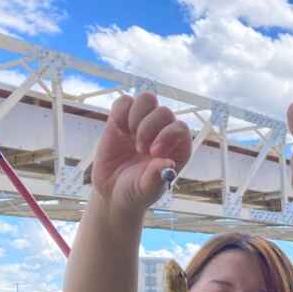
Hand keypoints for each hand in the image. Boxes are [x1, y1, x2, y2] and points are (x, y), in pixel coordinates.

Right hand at [91, 92, 190, 211]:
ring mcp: (143, 123)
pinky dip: (120, 111)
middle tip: (140, 149)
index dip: (168, 135)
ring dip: (136, 115)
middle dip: (149, 128)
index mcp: (178, 148)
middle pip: (164, 111)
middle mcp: (163, 132)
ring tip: (130, 136)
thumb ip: (156, 179)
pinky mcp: (122, 120)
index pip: (181, 128)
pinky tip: (118, 130)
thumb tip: (167, 163)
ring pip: (147, 99)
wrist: (112, 192)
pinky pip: (124, 101)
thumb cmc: (135, 192)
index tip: (153, 152)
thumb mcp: (146, 190)